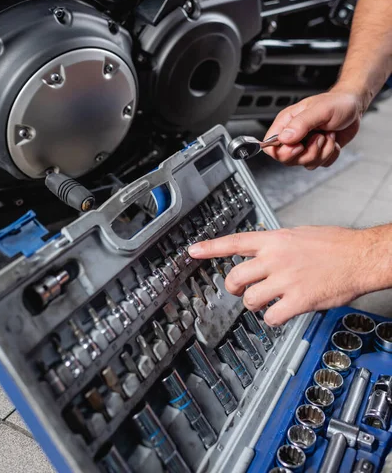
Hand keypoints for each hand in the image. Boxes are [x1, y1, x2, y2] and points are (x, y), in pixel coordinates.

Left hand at [188, 226, 382, 324]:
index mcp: (275, 240)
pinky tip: (280, 313)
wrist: (359, 257)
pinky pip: (271, 317)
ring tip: (264, 302)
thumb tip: (264, 252)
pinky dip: (272, 318)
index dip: (210, 247)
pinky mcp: (297, 300)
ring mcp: (285, 280)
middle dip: (233, 287)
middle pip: (235, 276)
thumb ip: (277, 244)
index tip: (193, 251)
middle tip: (238, 290)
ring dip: (253, 304)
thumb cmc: (335, 245)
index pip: (234, 242)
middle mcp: (275, 259)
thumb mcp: (300, 234)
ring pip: (249, 299)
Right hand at [262, 88, 363, 168]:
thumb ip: (301, 124)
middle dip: (307, 152)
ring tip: (327, 135)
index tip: (298, 145)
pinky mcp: (318, 152)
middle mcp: (294, 136)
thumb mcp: (319, 110)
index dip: (282, 151)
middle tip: (318, 137)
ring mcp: (306, 146)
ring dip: (322, 152)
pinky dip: (330, 155)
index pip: (270, 145)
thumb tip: (284, 138)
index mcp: (287, 123)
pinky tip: (332, 141)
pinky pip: (320, 164)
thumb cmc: (336, 103)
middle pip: (287, 159)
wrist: (354, 108)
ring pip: (306, 163)